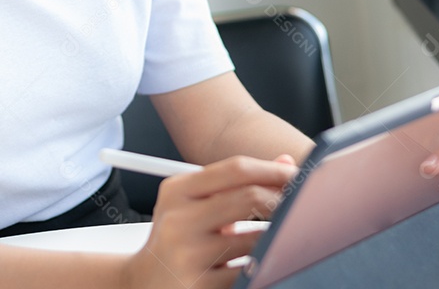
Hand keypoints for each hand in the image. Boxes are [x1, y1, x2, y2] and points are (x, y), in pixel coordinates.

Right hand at [122, 155, 298, 288]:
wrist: (141, 284)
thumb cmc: (177, 239)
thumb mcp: (194, 204)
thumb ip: (237, 182)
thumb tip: (286, 162)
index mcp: (177, 191)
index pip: (235, 169)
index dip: (272, 170)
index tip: (296, 175)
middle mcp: (178, 220)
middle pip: (248, 198)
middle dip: (281, 202)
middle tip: (297, 208)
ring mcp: (187, 255)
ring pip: (254, 240)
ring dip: (273, 238)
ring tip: (275, 239)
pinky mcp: (198, 287)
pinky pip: (246, 273)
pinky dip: (260, 266)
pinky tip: (257, 264)